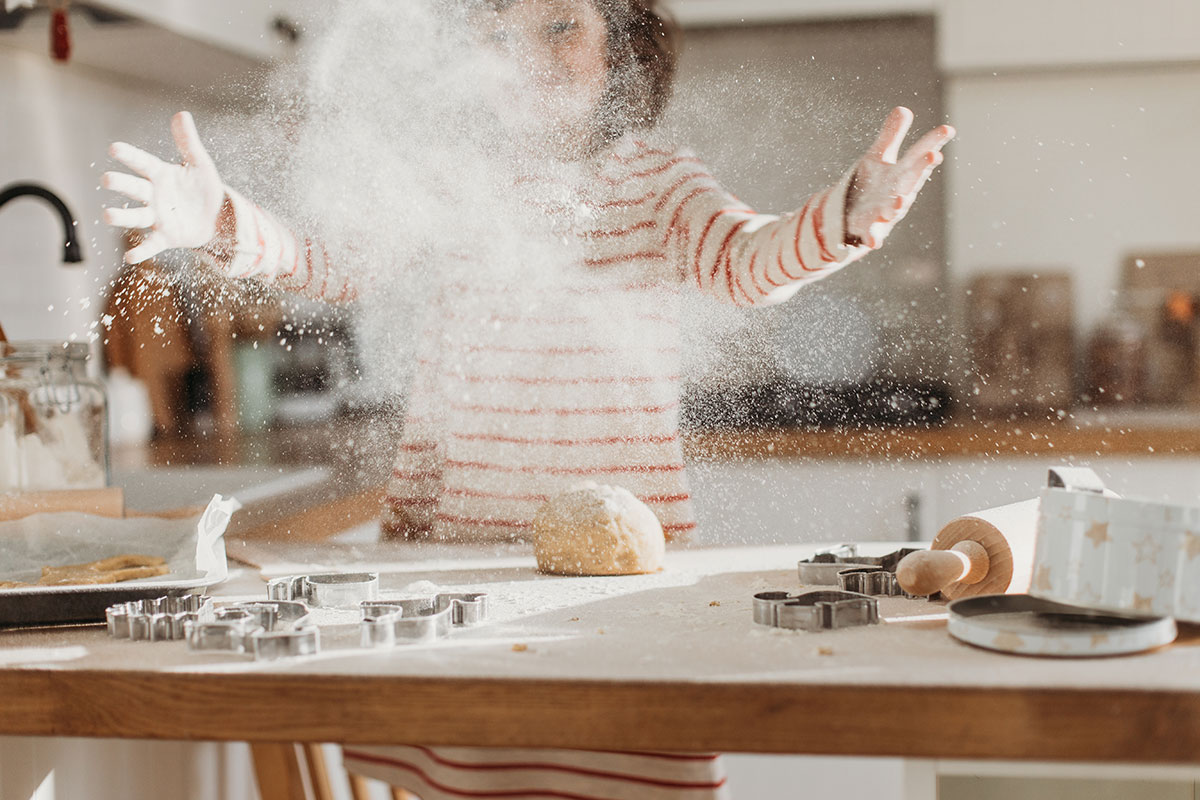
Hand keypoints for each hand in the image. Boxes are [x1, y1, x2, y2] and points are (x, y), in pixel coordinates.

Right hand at [101, 111, 224, 263]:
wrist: (218, 217)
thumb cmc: (204, 188)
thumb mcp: (200, 164)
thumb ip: (188, 142)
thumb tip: (181, 113)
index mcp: (161, 175)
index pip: (143, 163)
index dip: (130, 156)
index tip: (114, 148)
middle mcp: (154, 195)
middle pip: (135, 188)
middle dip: (122, 184)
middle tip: (107, 179)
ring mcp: (158, 217)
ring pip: (136, 216)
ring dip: (122, 217)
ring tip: (107, 216)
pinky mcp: (166, 236)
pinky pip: (151, 244)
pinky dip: (142, 250)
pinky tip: (130, 258)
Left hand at [844, 107, 954, 248]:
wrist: (851, 218)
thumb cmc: (870, 187)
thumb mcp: (877, 158)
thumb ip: (891, 136)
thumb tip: (903, 108)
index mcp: (902, 174)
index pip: (920, 155)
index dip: (933, 142)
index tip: (948, 129)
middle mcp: (898, 193)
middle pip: (911, 180)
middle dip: (921, 169)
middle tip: (932, 155)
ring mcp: (885, 213)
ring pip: (894, 209)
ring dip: (898, 205)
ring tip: (900, 200)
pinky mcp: (868, 229)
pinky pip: (872, 235)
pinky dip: (873, 238)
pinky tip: (875, 243)